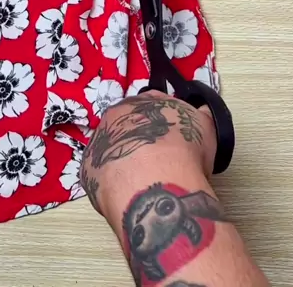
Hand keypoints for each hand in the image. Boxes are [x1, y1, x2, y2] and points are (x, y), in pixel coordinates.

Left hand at [80, 90, 217, 216]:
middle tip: (156, 160)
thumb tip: (201, 113)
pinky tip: (128, 191)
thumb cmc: (183, 151)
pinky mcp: (87, 169)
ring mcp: (98, 141)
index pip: (150, 104)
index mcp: (142, 101)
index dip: (162, 122)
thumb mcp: (204, 127)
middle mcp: (115, 115)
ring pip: (110, 148)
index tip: (170, 138)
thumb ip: (200, 116)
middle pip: (126, 125)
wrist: (156, 181)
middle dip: (139, 139)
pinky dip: (112, 181)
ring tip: (142, 180)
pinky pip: (100, 173)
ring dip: (123, 160)